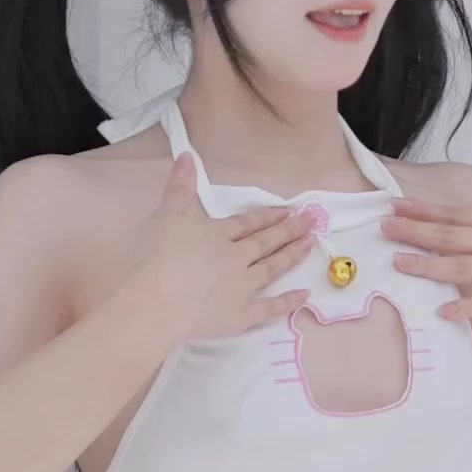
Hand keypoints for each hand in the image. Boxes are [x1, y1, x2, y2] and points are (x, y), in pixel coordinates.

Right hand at [123, 153, 314, 345]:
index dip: (267, 215)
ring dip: (292, 255)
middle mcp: (236, 257)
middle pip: (265, 242)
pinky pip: (270, 308)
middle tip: (313, 221)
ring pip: (273, 268)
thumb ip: (180, 186)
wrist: (159, 300)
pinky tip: (306, 295)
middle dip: (289, 230)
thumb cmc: (158, 256)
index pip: (247, 223)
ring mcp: (243, 287)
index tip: (287, 210)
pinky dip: (289, 302)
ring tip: (311, 244)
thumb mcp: (166, 214)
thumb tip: (187, 155)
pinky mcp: (242, 316)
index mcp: (218, 234)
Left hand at [388, 142, 471, 322]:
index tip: (392, 207)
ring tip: (398, 265)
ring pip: (463, 266)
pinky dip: (467, 306)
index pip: (456, 213)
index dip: (422, 211)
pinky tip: (443, 311)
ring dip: (428, 266)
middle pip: (451, 236)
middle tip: (380, 230)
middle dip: (413, 233)